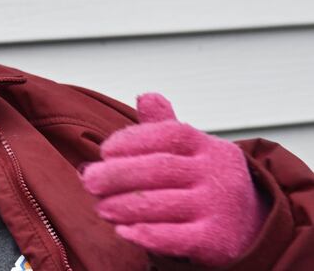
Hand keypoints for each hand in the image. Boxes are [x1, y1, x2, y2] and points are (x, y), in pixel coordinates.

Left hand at [81, 93, 268, 266]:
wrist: (248, 225)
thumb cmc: (203, 181)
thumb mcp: (190, 150)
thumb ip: (163, 126)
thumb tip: (145, 97)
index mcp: (209, 146)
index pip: (169, 134)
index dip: (132, 140)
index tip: (104, 151)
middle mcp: (217, 173)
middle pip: (160, 169)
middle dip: (118, 174)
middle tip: (89, 181)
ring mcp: (219, 208)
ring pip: (163, 204)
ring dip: (124, 206)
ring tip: (101, 207)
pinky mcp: (216, 240)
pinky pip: (176, 238)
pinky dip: (146, 235)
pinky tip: (124, 231)